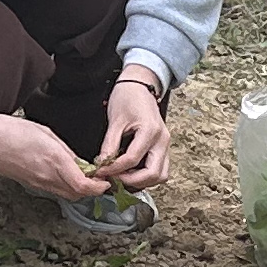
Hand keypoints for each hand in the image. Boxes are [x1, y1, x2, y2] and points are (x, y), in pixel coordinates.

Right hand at [0, 107, 105, 202]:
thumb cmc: (12, 130)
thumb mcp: (47, 133)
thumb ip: (66, 151)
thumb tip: (80, 162)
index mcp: (54, 160)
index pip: (84, 186)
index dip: (99, 187)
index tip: (105, 181)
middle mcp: (47, 176)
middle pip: (78, 195)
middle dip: (92, 189)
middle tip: (97, 177)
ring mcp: (38, 183)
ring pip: (66, 195)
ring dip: (78, 189)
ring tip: (81, 175)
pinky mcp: (30, 184)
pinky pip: (53, 190)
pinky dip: (63, 186)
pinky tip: (63, 174)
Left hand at [94, 72, 171, 191]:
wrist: (139, 85)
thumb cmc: (127, 97)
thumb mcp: (115, 120)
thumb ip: (109, 145)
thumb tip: (102, 165)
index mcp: (150, 130)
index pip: (132, 159)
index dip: (114, 169)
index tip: (101, 171)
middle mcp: (162, 140)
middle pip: (154, 174)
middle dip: (132, 181)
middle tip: (114, 179)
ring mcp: (165, 145)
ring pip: (161, 175)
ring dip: (142, 181)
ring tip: (123, 177)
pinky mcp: (163, 147)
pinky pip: (159, 169)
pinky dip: (146, 176)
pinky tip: (131, 172)